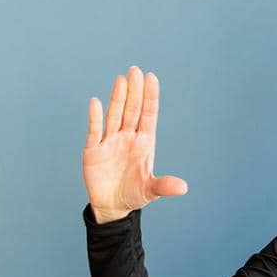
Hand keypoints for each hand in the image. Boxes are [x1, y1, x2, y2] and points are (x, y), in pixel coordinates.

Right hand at [82, 65, 188, 221]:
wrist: (112, 206)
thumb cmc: (134, 194)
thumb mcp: (150, 191)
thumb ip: (164, 186)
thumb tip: (183, 188)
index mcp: (144, 143)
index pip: (148, 115)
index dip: (150, 97)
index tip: (151, 78)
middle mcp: (127, 138)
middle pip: (132, 110)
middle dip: (134, 91)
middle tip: (136, 70)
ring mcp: (110, 142)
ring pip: (115, 115)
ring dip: (117, 98)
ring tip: (121, 79)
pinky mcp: (93, 150)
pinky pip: (94, 130)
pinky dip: (95, 117)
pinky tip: (96, 102)